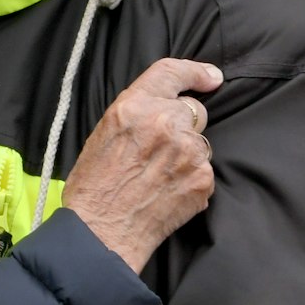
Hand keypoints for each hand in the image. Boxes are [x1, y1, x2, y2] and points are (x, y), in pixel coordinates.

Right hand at [61, 58, 220, 271]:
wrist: (101, 232)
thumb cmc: (93, 186)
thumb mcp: (105, 133)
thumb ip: (138, 113)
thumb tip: (166, 106)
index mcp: (136, 106)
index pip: (172, 73)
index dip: (195, 72)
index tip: (211, 77)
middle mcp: (165, 122)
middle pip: (194, 110)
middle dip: (184, 124)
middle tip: (161, 149)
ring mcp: (189, 151)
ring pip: (200, 143)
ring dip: (186, 154)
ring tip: (158, 177)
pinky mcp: (203, 178)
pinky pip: (203, 171)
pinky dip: (190, 179)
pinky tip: (167, 193)